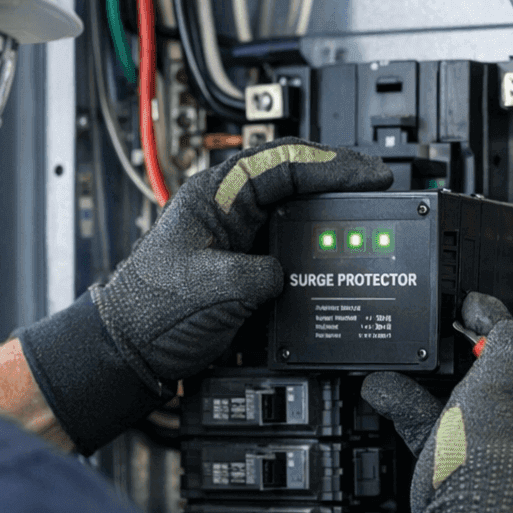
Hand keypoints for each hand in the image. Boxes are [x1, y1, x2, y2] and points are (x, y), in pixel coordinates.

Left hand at [16, 138, 391, 452]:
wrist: (133, 350)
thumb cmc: (150, 312)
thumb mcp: (213, 289)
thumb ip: (260, 274)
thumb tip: (289, 274)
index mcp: (213, 193)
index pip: (284, 162)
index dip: (333, 165)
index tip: (369, 173)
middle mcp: (228, 205)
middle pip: (295, 175)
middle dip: (339, 178)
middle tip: (380, 185)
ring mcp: (238, 232)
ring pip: (296, 205)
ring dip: (330, 207)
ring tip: (367, 211)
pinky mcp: (246, 260)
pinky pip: (291, 239)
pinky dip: (318, 239)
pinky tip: (339, 248)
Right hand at [360, 293, 512, 512]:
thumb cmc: (496, 499)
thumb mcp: (491, 402)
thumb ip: (501, 357)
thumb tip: (503, 332)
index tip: (484, 314)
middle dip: (484, 364)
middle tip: (457, 342)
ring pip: (495, 422)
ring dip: (452, 394)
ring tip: (418, 370)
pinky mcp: (502, 502)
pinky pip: (474, 450)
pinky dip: (440, 427)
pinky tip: (399, 402)